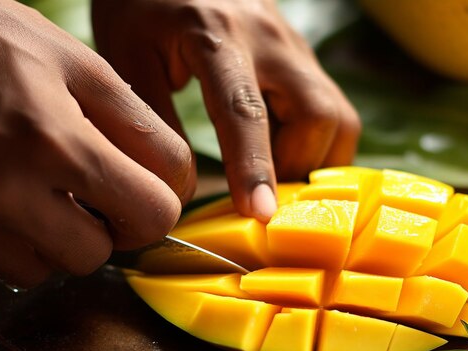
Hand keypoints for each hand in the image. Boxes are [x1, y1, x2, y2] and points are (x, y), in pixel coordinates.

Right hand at [0, 0, 193, 287]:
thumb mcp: (80, 65)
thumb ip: (138, 123)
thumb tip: (176, 183)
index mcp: (56, 139)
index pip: (158, 206)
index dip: (172, 189)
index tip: (157, 176)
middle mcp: (12, 188)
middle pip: (119, 245)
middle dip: (127, 216)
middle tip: (109, 181)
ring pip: (74, 264)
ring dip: (82, 233)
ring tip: (60, 185)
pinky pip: (28, 269)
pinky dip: (40, 245)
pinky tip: (28, 201)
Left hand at [91, 0, 360, 220]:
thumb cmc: (143, 6)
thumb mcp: (129, 58)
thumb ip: (156, 122)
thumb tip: (187, 186)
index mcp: (216, 37)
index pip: (245, 111)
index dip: (255, 167)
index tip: (261, 214)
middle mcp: (270, 39)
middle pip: (321, 114)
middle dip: (300, 165)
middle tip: (262, 189)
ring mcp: (294, 46)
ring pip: (337, 115)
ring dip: (314, 157)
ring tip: (272, 172)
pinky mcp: (302, 56)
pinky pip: (329, 108)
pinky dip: (315, 142)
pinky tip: (281, 150)